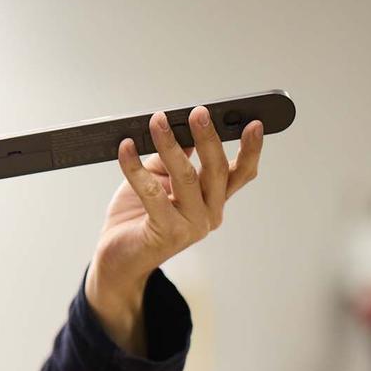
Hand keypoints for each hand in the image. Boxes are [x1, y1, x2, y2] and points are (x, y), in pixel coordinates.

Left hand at [94, 106, 264, 289]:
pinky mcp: (167, 233)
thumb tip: (180, 124)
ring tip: (157, 121)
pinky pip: (151, 193)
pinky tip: (126, 149)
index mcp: (214, 201)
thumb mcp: (160, 179)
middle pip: (215, 170)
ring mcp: (191, 227)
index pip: (240, 173)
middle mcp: (209, 215)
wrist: (116, 257)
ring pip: (186, 177)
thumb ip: (176, 156)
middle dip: (208, 137)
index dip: (250, 150)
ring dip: (169, 145)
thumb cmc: (137, 217)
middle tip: (198, 112)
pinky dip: (136, 167)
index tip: (254, 124)